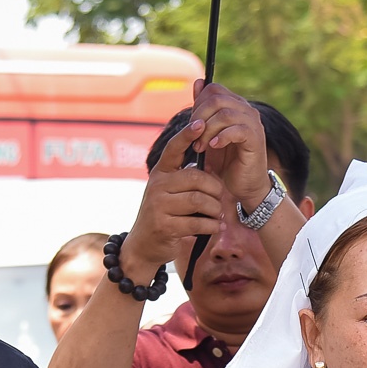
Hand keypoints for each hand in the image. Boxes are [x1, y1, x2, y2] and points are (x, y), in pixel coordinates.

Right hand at [122, 118, 230, 282]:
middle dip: (215, 190)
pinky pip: (197, 222)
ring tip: (218, 216)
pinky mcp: (164, 225)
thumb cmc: (166, 214)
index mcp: (161, 172)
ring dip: (215, 210)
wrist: (144, 245)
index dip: (187, 135)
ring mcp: (158, 205)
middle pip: (197, 179)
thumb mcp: (170, 191)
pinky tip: (215, 228)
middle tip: (222, 200)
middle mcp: (157, 185)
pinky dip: (211, 226)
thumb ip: (187, 177)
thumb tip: (213, 161)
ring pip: (200, 201)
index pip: (174, 148)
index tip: (200, 122)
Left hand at [188, 80, 272, 210]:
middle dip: (199, 118)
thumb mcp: (208, 133)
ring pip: (225, 114)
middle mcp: (246, 110)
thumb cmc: (226, 162)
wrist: (244, 187)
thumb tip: (198, 82)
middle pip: (217, 99)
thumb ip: (203, 110)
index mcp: (235, 105)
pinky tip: (214, 147)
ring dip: (208, 130)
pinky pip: (237, 130)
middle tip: (193, 138)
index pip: (214, 89)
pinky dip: (221, 137)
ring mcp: (254, 124)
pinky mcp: (256, 139)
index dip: (198, 104)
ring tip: (201, 147)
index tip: (192, 125)